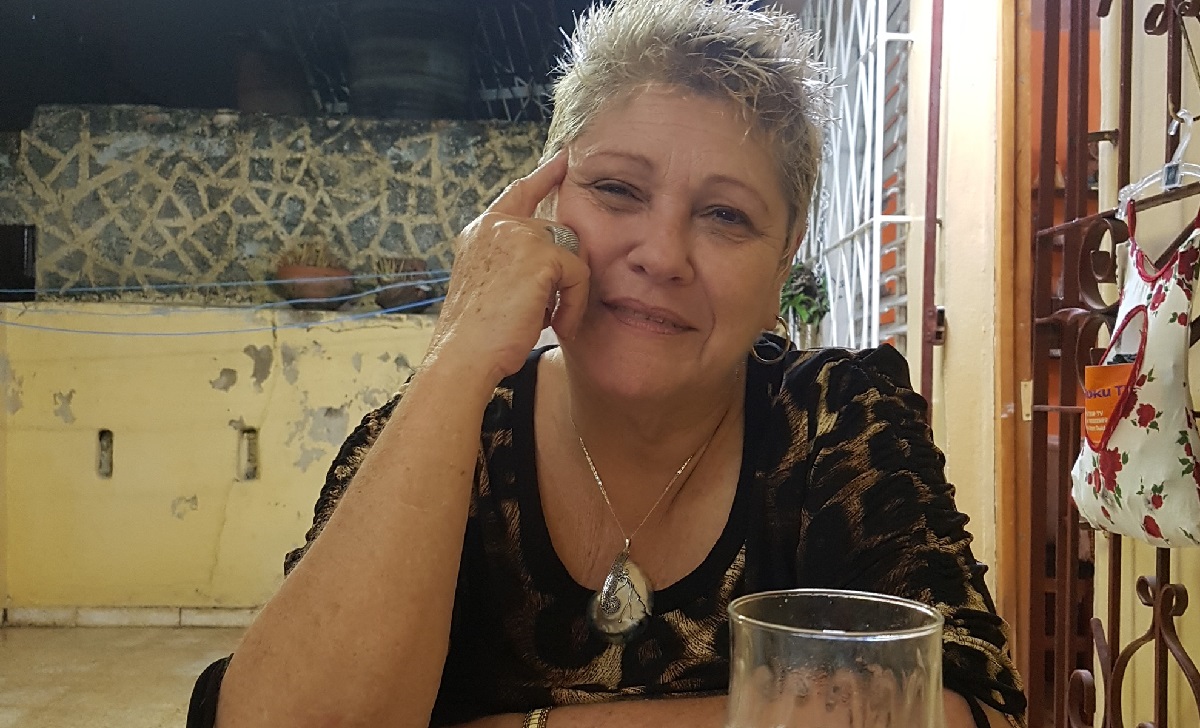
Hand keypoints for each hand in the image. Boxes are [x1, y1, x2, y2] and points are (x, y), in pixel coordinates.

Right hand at [422, 151, 589, 383]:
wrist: (463, 356)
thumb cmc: (477, 335)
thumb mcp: (491, 286)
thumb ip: (514, 262)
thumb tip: (557, 258)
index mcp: (481, 231)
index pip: (519, 192)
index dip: (544, 175)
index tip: (564, 159)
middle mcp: (496, 225)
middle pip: (558, 232)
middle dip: (566, 271)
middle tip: (552, 309)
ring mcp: (518, 235)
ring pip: (572, 254)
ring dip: (569, 292)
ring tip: (550, 320)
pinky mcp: (541, 255)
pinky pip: (580, 274)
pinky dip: (575, 304)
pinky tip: (557, 325)